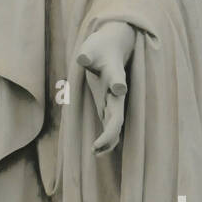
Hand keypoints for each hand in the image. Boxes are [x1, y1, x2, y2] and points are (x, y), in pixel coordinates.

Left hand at [76, 21, 135, 156]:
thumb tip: (82, 59)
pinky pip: (110, 126)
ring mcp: (114, 101)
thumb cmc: (99, 48)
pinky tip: (96, 150)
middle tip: (95, 147)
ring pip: (116, 125)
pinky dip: (106, 139)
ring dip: (108, 140)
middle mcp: (117, 92)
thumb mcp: (91, 48)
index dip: (117, 86)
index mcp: (114, 74)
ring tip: (94, 153)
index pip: (117, 81)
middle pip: (118, 114)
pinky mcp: (108, 106)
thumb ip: (87, 55)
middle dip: (109, 132)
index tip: (118, 89)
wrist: (112, 48)